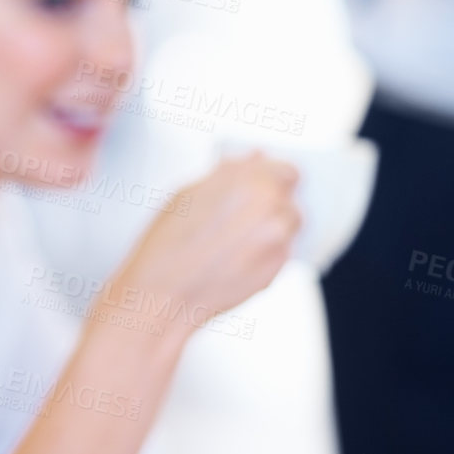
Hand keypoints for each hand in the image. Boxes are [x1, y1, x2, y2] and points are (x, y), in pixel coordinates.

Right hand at [105, 152, 299, 333]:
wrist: (163, 295)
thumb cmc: (166, 246)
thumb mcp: (187, 195)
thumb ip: (227, 174)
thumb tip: (252, 158)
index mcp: (250, 181)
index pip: (286, 169)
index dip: (271, 176)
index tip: (262, 182)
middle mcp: (272, 208)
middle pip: (290, 197)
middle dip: (271, 201)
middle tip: (241, 213)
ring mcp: (278, 240)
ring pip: (289, 225)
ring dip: (272, 226)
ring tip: (236, 238)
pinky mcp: (279, 269)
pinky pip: (282, 251)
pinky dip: (266, 250)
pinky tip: (236, 255)